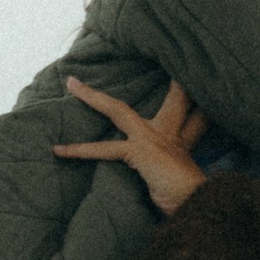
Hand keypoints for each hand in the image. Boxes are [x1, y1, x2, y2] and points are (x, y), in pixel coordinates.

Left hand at [53, 77, 211, 213]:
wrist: (201, 205)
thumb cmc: (193, 197)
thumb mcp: (188, 179)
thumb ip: (178, 167)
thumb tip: (185, 182)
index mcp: (186, 141)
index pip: (195, 114)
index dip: (193, 98)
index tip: (189, 83)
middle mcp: (172, 134)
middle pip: (172, 96)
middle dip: (163, 76)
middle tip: (158, 54)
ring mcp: (154, 138)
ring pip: (119, 110)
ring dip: (93, 97)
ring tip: (71, 83)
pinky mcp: (141, 150)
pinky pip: (104, 148)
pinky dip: (80, 150)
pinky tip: (59, 150)